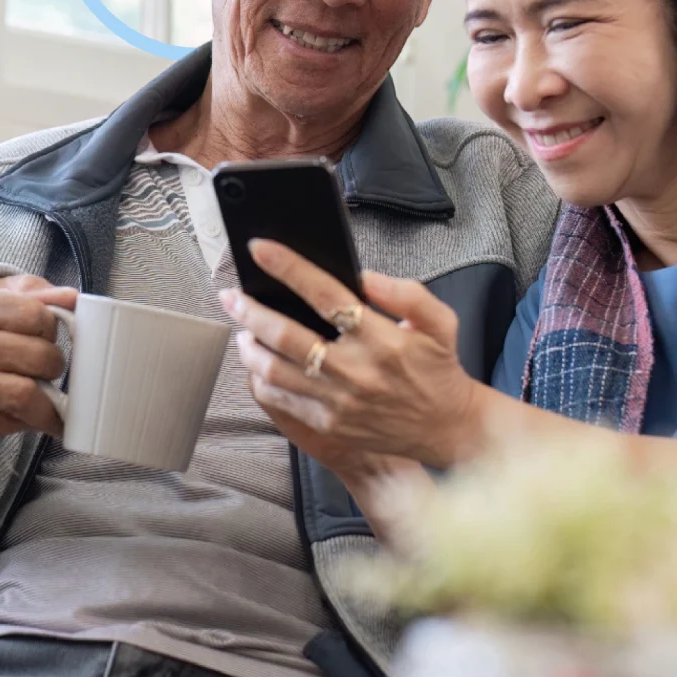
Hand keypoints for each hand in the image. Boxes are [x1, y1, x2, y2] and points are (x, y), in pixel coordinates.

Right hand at [0, 275, 77, 437]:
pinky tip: (32, 408)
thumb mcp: (3, 296)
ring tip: (43, 386)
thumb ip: (39, 294)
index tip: (45, 333)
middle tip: (47, 363)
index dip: (50, 328)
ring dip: (48, 395)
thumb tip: (72, 298)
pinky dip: (35, 417)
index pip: (37, 316)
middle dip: (53, 362)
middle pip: (38, 356)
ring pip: (28, 394)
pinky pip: (15, 421)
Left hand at [221, 240, 489, 469]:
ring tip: (242, 328)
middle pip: (286, 335)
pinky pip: (279, 400)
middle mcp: (356, 372)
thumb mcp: (440, 322)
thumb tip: (365, 278)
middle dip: (250, 310)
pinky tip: (257, 362)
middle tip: (231, 295)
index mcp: (382, 340)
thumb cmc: (438, 369)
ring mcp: (338, 403)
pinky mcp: (328, 425)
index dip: (289, 268)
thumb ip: (407, 293)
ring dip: (249, 345)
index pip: (326, 295)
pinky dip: (260, 378)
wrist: (445, 427)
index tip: (261, 249)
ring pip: (274, 370)